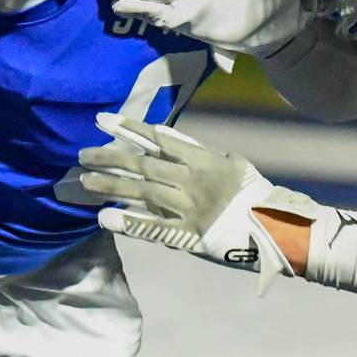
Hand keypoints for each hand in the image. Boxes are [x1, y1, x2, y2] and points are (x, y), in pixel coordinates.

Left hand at [75, 114, 316, 293]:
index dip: (129, 129)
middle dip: (110, 159)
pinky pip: (155, 228)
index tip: (102, 120)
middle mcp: (190, 181)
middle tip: (81, 156)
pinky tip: (105, 218)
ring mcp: (188, 208)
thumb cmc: (252, 191)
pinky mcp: (188, 235)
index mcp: (201, 160)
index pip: (158, 139)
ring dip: (111, 188)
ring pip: (142, 194)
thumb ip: (195, 150)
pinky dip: (129, 223)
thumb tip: (164, 136)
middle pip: (143, 166)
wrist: (274, 225)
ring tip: (84, 183)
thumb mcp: (229, 161)